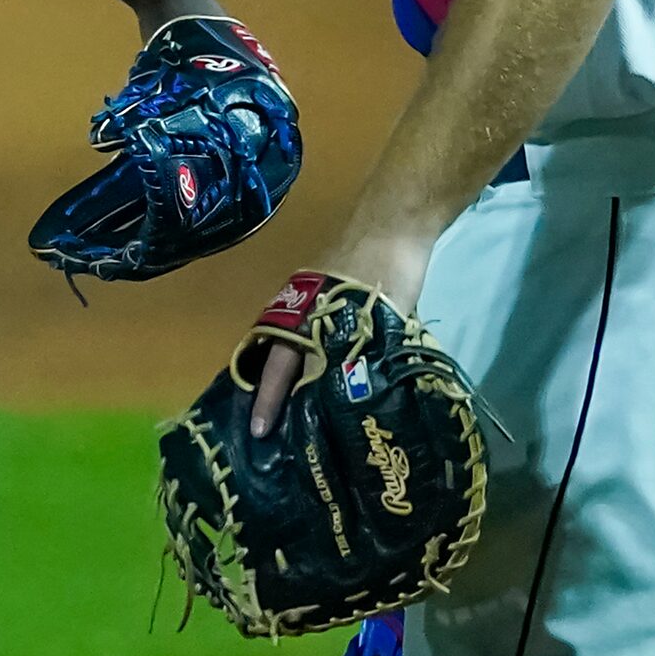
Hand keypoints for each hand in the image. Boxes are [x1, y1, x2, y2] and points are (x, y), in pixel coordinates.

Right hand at [248, 235, 434, 438]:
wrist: (395, 222)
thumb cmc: (385, 271)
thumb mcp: (375, 323)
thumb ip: (356, 359)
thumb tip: (344, 403)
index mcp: (305, 317)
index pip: (278, 367)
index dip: (269, 400)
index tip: (259, 432)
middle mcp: (301, 308)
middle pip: (279, 357)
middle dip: (273, 393)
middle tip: (273, 433)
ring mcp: (316, 298)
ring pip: (296, 345)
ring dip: (292, 376)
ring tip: (295, 412)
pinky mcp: (332, 292)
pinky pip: (314, 332)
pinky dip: (313, 357)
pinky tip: (327, 375)